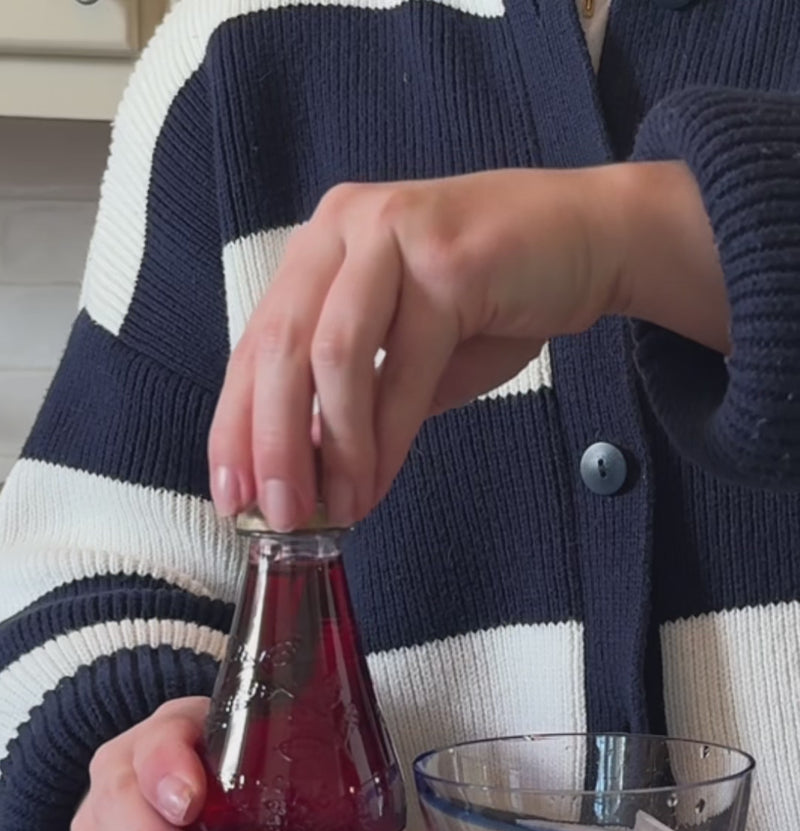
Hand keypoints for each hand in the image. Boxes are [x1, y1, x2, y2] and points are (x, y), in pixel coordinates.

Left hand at [209, 161, 726, 529]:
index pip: (256, 344)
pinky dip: (384, 439)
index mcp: (322, 247)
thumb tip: (311, 478)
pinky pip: (401, 369)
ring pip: (333, 359)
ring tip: (336, 511)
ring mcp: (393, 236)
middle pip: (279, 349)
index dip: (235, 426)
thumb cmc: (498, 299)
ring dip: (331, 449)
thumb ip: (357, 403)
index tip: (231, 496)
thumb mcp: (408, 355)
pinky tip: (377, 484)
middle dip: (270, 445)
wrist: (593, 241)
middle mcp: (345, 228)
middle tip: (277, 516)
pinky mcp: (447, 260)